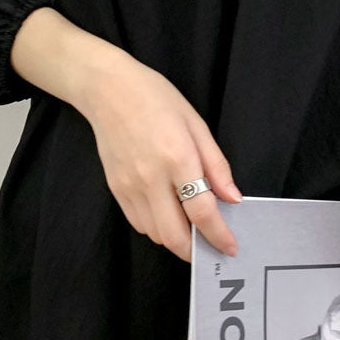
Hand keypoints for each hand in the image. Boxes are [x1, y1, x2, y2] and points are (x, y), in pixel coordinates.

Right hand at [81, 55, 241, 261]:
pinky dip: (156, 227)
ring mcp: (129, 186)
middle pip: (175, 236)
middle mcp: (151, 178)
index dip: (219, 235)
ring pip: (156, 234)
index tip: (230, 247)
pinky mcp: (115, 189)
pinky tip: (167, 213)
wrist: (107, 89)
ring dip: (176, 238)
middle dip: (196, 250)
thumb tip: (232, 198)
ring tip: (190, 226)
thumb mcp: (196, 123)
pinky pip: (139, 223)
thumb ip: (216, 164)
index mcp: (177, 157)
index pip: (202, 212)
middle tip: (210, 246)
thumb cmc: (155, 98)